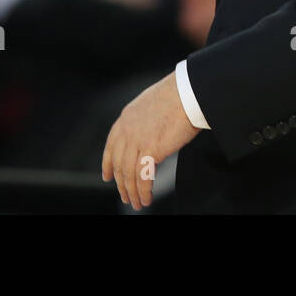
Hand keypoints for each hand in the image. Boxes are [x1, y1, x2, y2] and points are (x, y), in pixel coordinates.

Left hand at [101, 72, 200, 210]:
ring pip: (129, 174)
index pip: (111, 146)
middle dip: (121, 184)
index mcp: (126, 118)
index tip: (107, 177)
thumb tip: (148, 135)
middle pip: (119, 164)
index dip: (108, 164)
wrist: (188, 91)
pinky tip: (146, 199)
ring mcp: (137, 140)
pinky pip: (143, 178)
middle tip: (125, 197)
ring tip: (137, 204)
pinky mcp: (151, 150)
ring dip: (132, 192)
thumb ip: (144, 121)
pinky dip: (143, 192)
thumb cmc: (178, 95)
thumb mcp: (151, 105)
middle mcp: (127, 130)